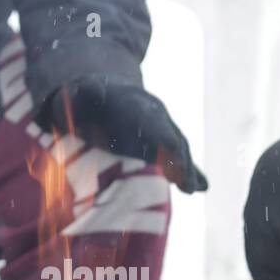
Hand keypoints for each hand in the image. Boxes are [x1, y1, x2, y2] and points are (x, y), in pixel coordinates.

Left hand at [41, 77, 207, 192]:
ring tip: (194, 189)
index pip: (155, 124)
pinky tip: (201, 189)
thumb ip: (84, 95)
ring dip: (187, 170)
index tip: (173, 160)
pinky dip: (188, 173)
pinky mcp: (157, 146)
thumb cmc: (83, 98)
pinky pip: (176, 159)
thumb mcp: (78, 94)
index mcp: (135, 105)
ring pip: (178, 150)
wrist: (97, 95)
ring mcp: (158, 130)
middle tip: (187, 185)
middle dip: (180, 161)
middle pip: (172, 139)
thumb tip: (90, 90)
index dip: (164, 141)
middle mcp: (153, 116)